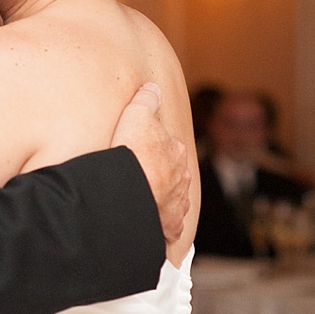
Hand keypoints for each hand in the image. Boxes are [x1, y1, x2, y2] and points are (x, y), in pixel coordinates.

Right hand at [112, 82, 189, 242]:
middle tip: (146, 176)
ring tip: (147, 200)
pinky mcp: (169, 224)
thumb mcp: (136, 114)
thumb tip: (153, 87)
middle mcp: (182, 178)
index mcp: (176, 152)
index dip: (157, 149)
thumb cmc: (134, 151)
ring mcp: (177, 202)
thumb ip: (146, 100)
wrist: (131, 189)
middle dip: (164, 175)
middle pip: (175, 174)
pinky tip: (154, 225)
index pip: (169, 148)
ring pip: (174, 199)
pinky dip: (164, 226)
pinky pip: (170, 226)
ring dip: (164, 199)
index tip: (146, 152)